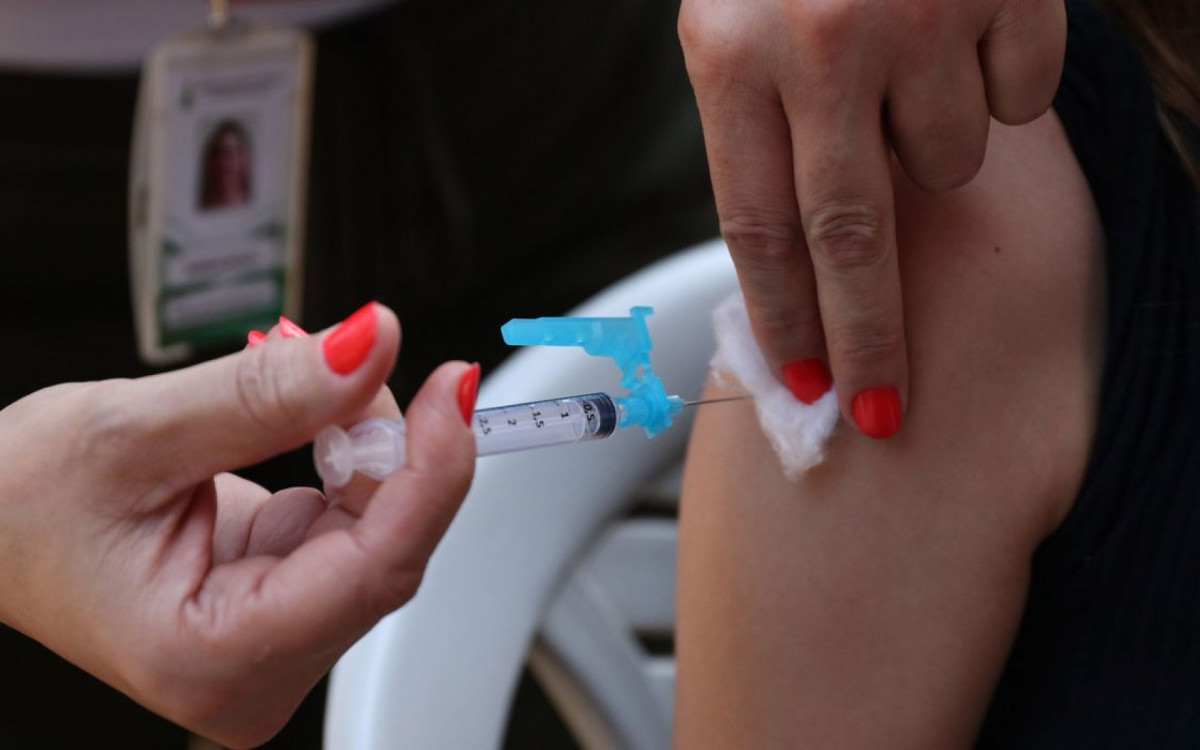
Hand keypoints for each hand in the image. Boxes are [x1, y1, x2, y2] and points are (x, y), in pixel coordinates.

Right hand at [0, 304, 479, 746]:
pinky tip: (305, 426)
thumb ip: (268, 393)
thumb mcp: (135, 431)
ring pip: (380, 532)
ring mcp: (275, 643)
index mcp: (213, 658)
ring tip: (295, 384)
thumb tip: (372, 345)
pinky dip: (346, 460)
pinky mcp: (284, 605)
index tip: (454, 390)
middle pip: (387, 549)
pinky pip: (355, 525)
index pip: (377, 568)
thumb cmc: (15, 504)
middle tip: (342, 358)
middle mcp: (255, 672)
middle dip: (384, 442)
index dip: (431, 471)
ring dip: (362, 445)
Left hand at [679, 0, 1065, 436]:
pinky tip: (961, 35)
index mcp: (732, 54)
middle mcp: (820, 44)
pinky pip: (1015, 98)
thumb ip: (759, 127)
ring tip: (907, 79)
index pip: (757, 229)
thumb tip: (798, 263)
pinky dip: (994, 86)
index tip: (807, 385)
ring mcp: (917, 17)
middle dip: (870, 338)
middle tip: (884, 410)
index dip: (785, 319)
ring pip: (946, 162)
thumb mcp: (734, 21)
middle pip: (851, 239)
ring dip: (931, 150)